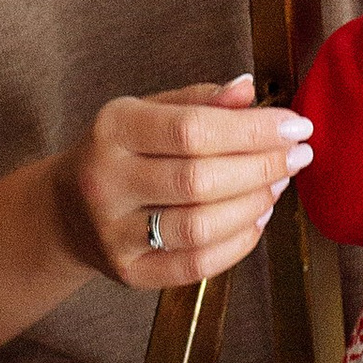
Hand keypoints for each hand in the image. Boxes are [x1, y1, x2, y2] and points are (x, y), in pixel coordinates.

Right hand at [57, 76, 312, 291]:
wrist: (65, 210)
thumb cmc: (120, 152)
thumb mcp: (147, 111)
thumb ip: (199, 101)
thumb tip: (249, 90)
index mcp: (112, 129)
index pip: (191, 129)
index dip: (252, 129)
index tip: (295, 125)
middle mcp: (106, 182)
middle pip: (198, 180)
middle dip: (261, 167)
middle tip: (297, 156)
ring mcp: (114, 233)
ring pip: (199, 227)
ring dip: (252, 205)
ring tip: (277, 185)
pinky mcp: (128, 272)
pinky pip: (195, 265)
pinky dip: (237, 244)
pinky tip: (256, 219)